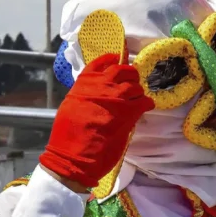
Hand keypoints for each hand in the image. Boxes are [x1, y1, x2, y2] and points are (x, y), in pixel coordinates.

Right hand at [39, 53, 155, 189]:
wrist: (72, 156)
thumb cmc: (68, 135)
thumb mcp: (71, 105)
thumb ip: (86, 91)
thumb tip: (98, 86)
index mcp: (84, 83)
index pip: (102, 62)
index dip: (112, 60)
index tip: (118, 59)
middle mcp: (101, 86)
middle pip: (124, 70)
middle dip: (130, 76)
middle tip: (131, 84)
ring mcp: (117, 98)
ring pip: (137, 86)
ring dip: (138, 92)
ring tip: (135, 101)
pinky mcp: (129, 113)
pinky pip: (145, 101)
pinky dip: (147, 104)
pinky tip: (144, 108)